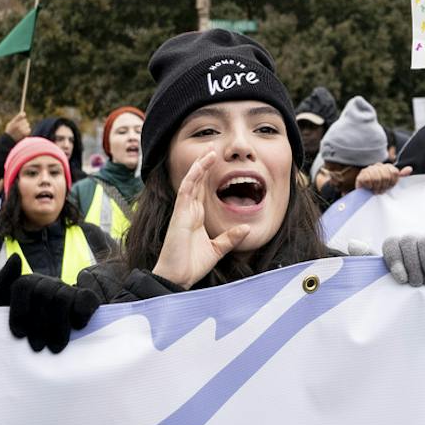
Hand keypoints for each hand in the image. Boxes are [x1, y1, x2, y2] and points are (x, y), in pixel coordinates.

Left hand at [0, 262, 101, 353]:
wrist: (39, 342)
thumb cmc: (22, 328)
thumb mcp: (4, 309)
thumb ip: (3, 281)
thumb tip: (16, 257)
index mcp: (27, 283)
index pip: (22, 285)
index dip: (19, 311)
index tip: (19, 334)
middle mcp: (48, 282)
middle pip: (42, 294)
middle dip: (39, 324)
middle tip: (37, 347)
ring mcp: (68, 289)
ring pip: (62, 299)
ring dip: (58, 326)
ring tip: (55, 347)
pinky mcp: (86, 298)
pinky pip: (86, 299)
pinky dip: (82, 314)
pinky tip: (77, 328)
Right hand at [5, 110, 31, 140]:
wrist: (9, 141)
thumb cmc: (9, 132)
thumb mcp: (10, 124)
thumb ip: (16, 119)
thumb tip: (23, 113)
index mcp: (14, 122)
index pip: (21, 115)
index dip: (23, 114)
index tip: (24, 114)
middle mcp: (18, 125)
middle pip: (25, 120)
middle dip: (23, 122)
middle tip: (21, 124)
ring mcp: (22, 130)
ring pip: (27, 124)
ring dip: (25, 126)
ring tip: (21, 130)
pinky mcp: (25, 134)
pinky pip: (29, 129)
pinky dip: (27, 130)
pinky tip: (23, 132)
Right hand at [151, 151, 251, 287]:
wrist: (177, 278)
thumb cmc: (191, 266)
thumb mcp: (217, 250)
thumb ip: (230, 238)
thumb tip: (247, 228)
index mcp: (196, 216)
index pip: (202, 189)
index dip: (208, 173)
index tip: (216, 159)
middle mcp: (189, 210)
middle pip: (196, 180)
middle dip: (204, 163)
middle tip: (213, 146)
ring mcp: (183, 211)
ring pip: (192, 181)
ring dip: (200, 164)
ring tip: (211, 149)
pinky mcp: (180, 214)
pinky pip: (187, 190)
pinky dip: (194, 175)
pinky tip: (202, 164)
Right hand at [354, 162, 409, 194]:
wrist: (365, 197)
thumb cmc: (379, 189)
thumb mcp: (392, 183)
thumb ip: (400, 176)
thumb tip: (409, 169)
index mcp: (387, 167)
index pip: (394, 172)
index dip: (392, 182)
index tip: (389, 187)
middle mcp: (378, 166)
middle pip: (386, 176)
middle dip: (384, 186)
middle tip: (381, 190)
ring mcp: (369, 169)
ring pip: (377, 178)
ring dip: (376, 187)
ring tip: (375, 190)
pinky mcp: (361, 175)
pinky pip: (368, 179)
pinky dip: (369, 186)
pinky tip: (369, 187)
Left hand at [382, 234, 424, 287]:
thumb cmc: (416, 290)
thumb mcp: (397, 283)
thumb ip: (380, 270)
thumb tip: (357, 249)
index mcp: (397, 247)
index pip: (391, 244)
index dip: (395, 260)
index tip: (402, 279)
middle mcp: (413, 239)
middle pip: (408, 242)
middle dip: (413, 267)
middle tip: (418, 284)